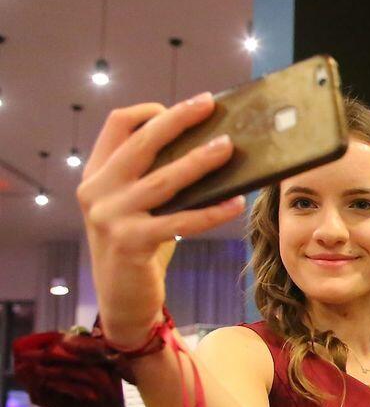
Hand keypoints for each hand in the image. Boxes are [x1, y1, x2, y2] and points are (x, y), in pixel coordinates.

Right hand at [77, 93, 245, 347]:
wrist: (121, 301)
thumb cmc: (140, 249)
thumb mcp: (139, 207)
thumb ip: (156, 179)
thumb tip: (211, 148)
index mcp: (97, 175)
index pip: (117, 125)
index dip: (151, 111)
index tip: (187, 109)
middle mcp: (97, 191)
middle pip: (141, 142)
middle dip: (178, 120)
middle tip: (208, 105)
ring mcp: (110, 216)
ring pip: (163, 179)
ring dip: (200, 161)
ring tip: (229, 148)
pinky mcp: (130, 242)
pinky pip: (180, 221)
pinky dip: (211, 211)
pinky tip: (236, 203)